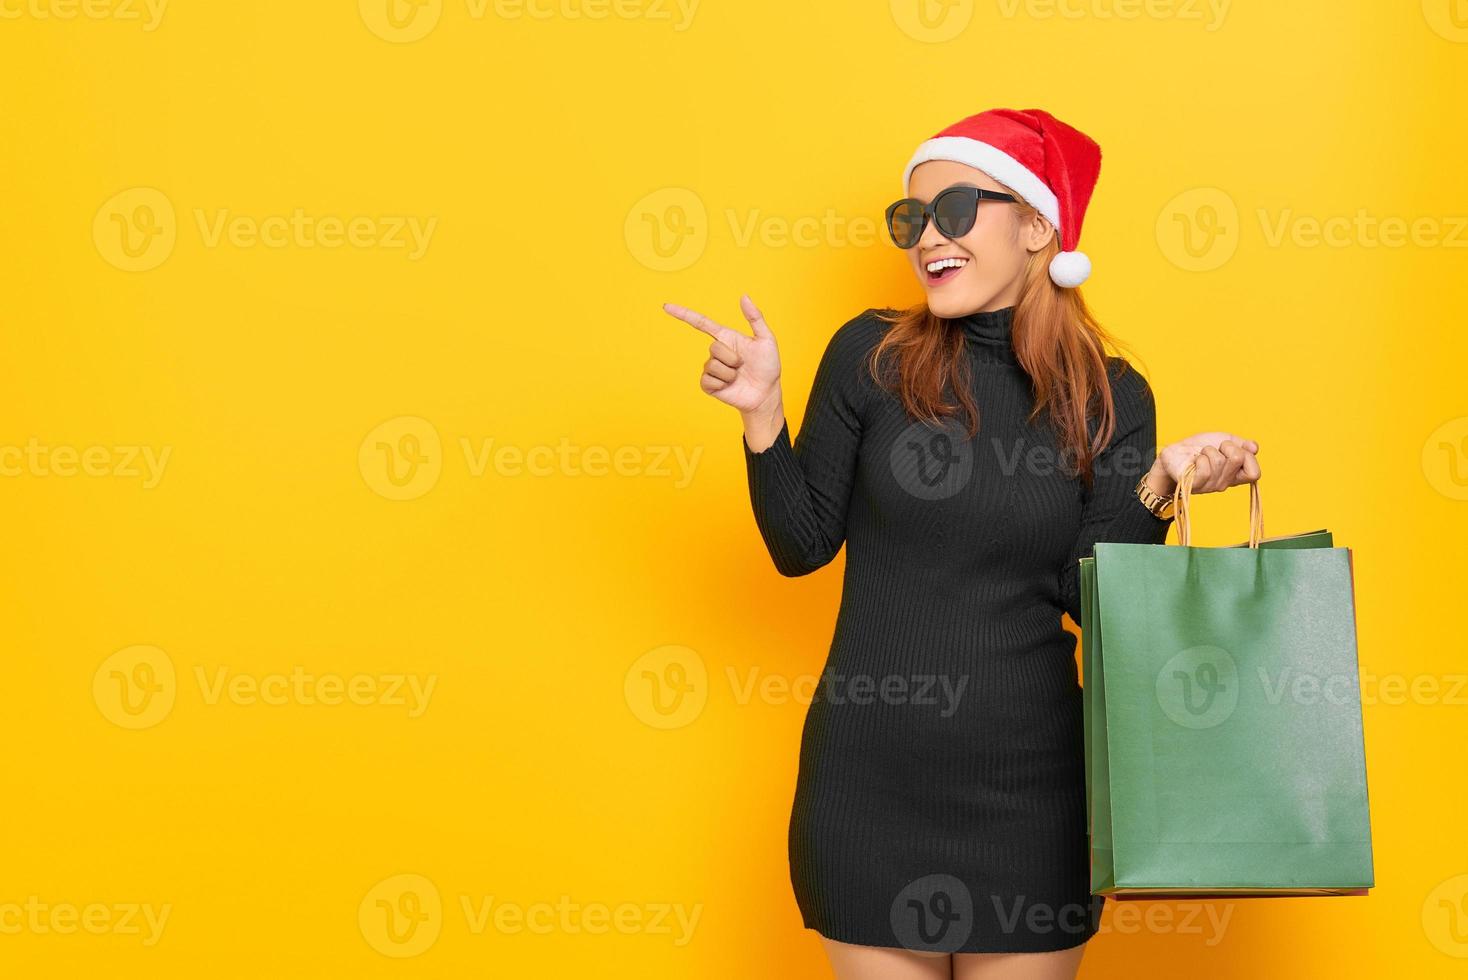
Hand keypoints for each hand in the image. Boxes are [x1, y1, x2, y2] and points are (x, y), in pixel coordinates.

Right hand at [662, 295, 782, 414]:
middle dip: (732, 358)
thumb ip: (755, 318)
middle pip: (714, 347)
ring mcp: (712, 368)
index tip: (667, 307)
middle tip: (744, 365)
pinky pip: (708, 380)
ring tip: (739, 377)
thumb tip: (743, 296)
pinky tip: (730, 386)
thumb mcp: (766, 339)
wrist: (766, 393)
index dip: (684, 314)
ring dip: (730, 373)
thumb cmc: (768, 366)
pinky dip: (722, 383)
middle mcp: (717, 352)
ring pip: (713, 365)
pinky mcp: (710, 385)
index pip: (701, 323)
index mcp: (726, 337)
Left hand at [1147, 432, 1260, 495]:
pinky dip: (1199, 457)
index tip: (1234, 448)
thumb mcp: (1225, 440)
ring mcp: (1210, 486)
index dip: (1248, 457)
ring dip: (1209, 450)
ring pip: (1219, 461)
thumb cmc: (1199, 448)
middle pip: (1238, 459)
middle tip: (1215, 448)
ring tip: (1201, 454)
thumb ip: (1242, 445)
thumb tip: (1255, 448)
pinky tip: (1194, 460)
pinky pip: (1205, 468)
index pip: (1255, 474)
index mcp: (1235, 475)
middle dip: (1226, 445)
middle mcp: (1225, 483)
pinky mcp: (1194, 484)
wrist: (1174, 453)